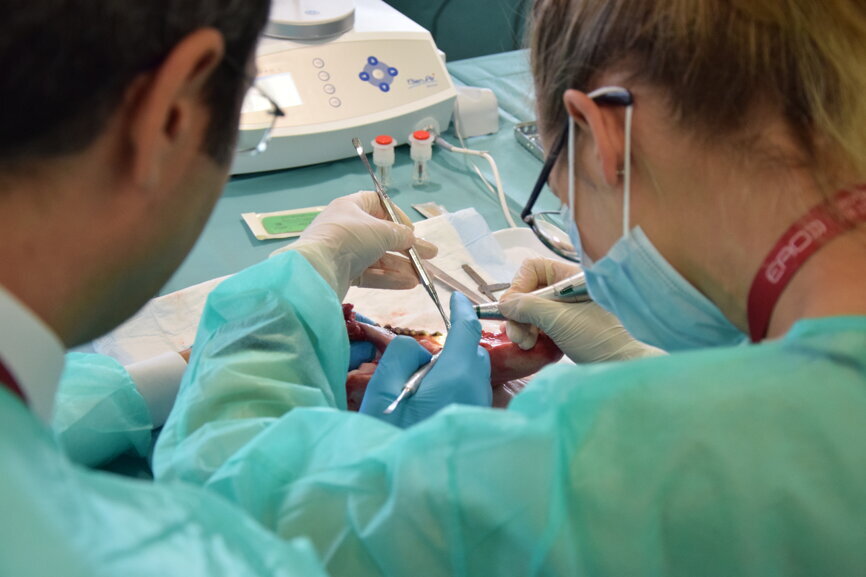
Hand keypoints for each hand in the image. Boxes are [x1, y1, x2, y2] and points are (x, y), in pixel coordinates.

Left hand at [271, 191, 436, 299]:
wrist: (317, 269)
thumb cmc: (350, 238)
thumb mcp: (381, 231)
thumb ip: (400, 234)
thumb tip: (412, 238)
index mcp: (351, 207)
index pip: (378, 204)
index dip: (397, 215)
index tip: (412, 229)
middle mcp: (347, 227)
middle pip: (383, 235)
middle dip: (407, 247)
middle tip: (430, 255)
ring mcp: (345, 252)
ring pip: (379, 257)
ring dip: (402, 266)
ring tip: (424, 276)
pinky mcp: (344, 273)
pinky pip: (371, 273)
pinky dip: (390, 277)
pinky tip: (410, 283)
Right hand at [359, 293, 491, 427]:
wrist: (408, 496)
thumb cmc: (391, 440)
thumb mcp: (381, 391)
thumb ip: (400, 355)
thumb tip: (418, 352)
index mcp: (455, 376)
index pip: (467, 329)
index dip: (462, 309)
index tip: (455, 297)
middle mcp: (476, 389)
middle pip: (472, 352)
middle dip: (453, 347)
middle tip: (419, 367)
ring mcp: (481, 408)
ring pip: (473, 373)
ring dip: (454, 369)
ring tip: (423, 391)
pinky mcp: (479, 423)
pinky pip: (472, 393)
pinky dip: (456, 387)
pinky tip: (433, 407)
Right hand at [497, 257, 663, 362]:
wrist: (625, 366)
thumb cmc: (602, 339)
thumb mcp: (561, 320)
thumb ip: (528, 307)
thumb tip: (504, 304)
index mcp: (571, 276)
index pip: (533, 269)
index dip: (518, 287)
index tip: (513, 311)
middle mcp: (567, 289)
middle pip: (528, 290)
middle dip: (518, 313)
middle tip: (518, 337)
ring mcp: (566, 309)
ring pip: (530, 310)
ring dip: (522, 326)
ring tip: (526, 344)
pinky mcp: (566, 328)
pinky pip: (538, 325)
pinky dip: (531, 335)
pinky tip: (533, 346)